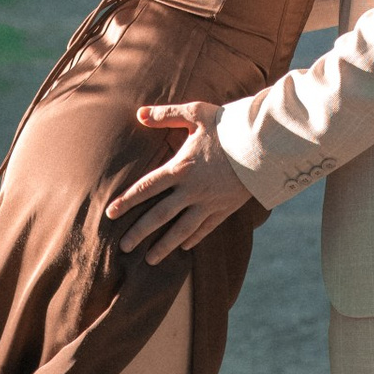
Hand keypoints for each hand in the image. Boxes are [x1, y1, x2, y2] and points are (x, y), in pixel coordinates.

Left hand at [109, 102, 253, 261]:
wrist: (263, 144)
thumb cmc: (228, 125)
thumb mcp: (196, 113)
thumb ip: (166, 115)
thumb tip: (139, 113)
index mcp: (181, 167)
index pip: (147, 187)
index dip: (127, 200)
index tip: (110, 213)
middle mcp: (192, 190)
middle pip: (160, 215)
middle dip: (140, 232)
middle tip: (123, 247)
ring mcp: (209, 202)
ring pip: (182, 230)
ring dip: (164, 246)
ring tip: (150, 260)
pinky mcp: (225, 208)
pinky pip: (205, 228)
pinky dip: (193, 239)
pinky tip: (183, 247)